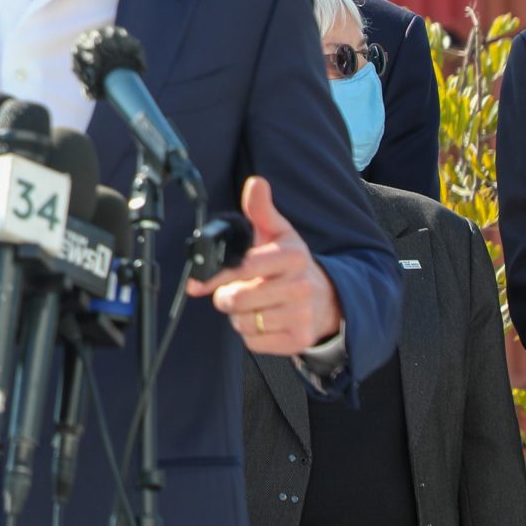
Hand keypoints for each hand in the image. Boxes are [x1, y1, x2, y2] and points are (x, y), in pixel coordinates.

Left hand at [188, 176, 343, 356]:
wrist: (328, 299)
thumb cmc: (292, 265)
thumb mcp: (280, 234)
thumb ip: (261, 210)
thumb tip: (255, 183)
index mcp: (293, 256)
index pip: (243, 268)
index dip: (215, 276)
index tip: (198, 283)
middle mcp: (301, 286)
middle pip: (237, 299)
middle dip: (226, 297)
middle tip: (234, 291)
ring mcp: (302, 315)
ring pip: (243, 323)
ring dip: (239, 317)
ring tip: (253, 305)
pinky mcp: (299, 339)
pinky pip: (254, 343)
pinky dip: (251, 334)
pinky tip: (263, 320)